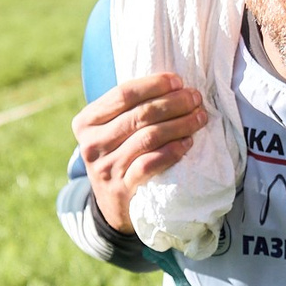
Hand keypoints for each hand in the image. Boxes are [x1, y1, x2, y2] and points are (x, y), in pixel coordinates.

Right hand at [73, 72, 209, 233]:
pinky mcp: (121, 188)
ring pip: (148, 138)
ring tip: (198, 118)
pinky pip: (150, 164)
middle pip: (139, 115)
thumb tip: (172, 85)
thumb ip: (128, 109)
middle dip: (173, 103)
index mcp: (86, 122)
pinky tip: (187, 143)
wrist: (110, 204)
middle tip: (195, 99)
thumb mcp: (110, 130)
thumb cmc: (117, 155)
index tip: (178, 81)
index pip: (123, 94)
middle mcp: (91, 144)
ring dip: (179, 124)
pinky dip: (172, 151)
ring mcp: (105, 168)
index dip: (154, 85)